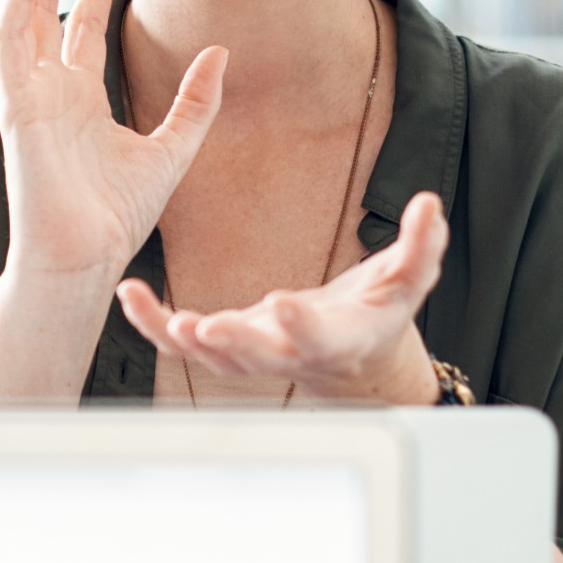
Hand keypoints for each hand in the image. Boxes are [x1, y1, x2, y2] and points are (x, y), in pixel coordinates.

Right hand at [0, 0, 226, 292]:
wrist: (85, 257)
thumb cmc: (116, 217)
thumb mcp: (172, 150)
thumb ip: (196, 103)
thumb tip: (221, 53)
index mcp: (79, 100)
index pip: (82, 27)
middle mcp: (49, 91)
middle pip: (41, 10)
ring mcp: (28, 94)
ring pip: (19, 16)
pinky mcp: (14, 103)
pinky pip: (11, 40)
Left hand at [116, 190, 450, 403]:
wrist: (353, 356)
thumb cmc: (378, 311)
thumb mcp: (409, 279)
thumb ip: (422, 245)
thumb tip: (431, 205)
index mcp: (340, 339)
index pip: (323, 337)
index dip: (304, 326)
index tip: (283, 305)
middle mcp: (292, 355)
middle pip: (262, 358)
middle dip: (235, 343)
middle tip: (206, 329)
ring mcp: (254, 357)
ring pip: (213, 357)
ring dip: (183, 339)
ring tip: (156, 313)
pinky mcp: (226, 349)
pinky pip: (184, 345)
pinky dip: (155, 326)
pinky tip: (132, 298)